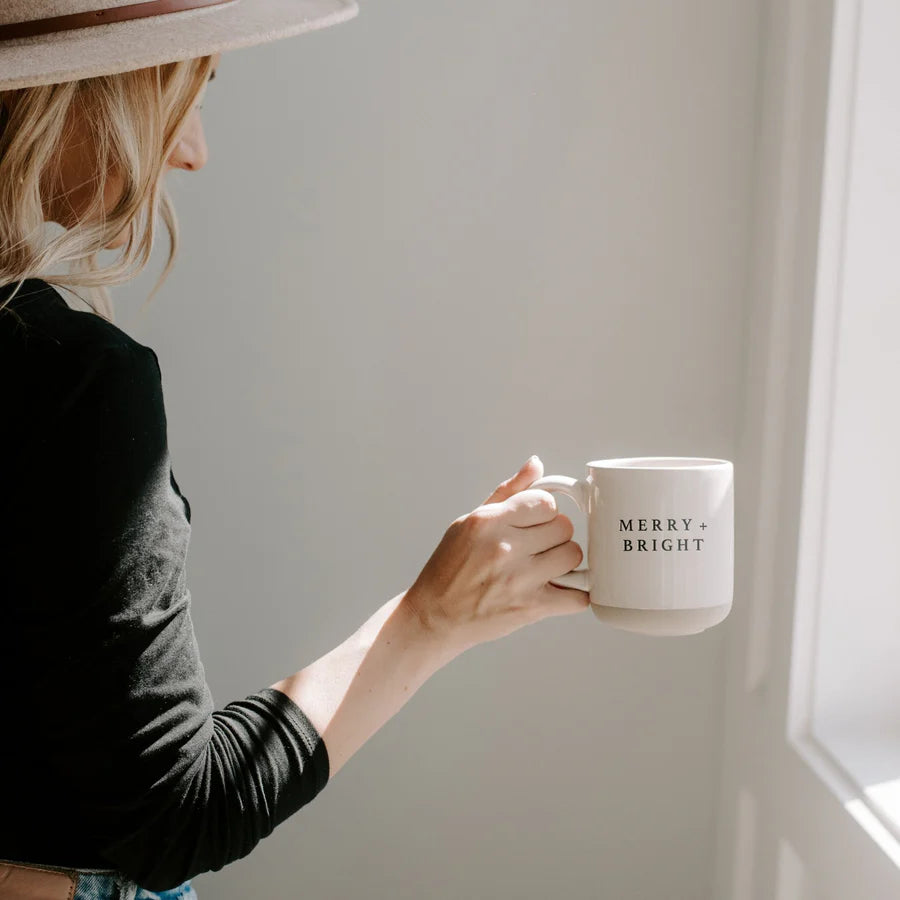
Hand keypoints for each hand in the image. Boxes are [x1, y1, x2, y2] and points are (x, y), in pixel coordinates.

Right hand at [403, 455, 590, 652]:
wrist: (436, 616)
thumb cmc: (450, 569)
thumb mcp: (469, 521)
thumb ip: (507, 492)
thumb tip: (535, 465)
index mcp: (489, 522)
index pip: (545, 502)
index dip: (544, 511)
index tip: (535, 522)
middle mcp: (505, 547)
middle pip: (563, 527)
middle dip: (554, 535)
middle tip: (538, 546)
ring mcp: (520, 579)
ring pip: (573, 556)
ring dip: (564, 562)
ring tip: (544, 567)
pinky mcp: (531, 608)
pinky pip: (577, 597)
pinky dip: (573, 594)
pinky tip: (556, 590)